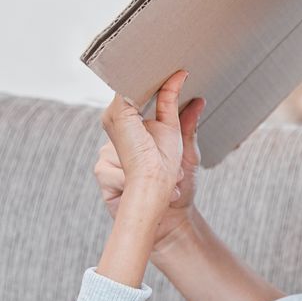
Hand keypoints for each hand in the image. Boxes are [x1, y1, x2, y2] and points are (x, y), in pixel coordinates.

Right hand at [98, 69, 202, 228]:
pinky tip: (146, 190)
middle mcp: (119, 139)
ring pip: (118, 149)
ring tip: (168, 181)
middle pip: (118, 119)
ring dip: (146, 170)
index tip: (151, 79)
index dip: (137, 90)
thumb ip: (188, 126)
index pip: (130, 101)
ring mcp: (107, 155)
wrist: (172, 222)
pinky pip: (113, 170)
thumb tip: (198, 100)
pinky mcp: (103, 173)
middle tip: (169, 162)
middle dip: (146, 139)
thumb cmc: (178, 187)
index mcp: (137, 129)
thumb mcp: (187, 154)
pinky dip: (133, 182)